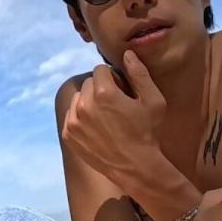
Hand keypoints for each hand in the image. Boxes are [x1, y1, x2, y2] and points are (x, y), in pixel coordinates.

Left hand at [61, 50, 165, 186]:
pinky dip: (81, 118)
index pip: (100, 70)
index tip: (122, 90)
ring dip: (89, 102)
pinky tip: (97, 128)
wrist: (136, 166)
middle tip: (115, 104)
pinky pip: (70, 116)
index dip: (113, 78)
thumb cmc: (147, 132)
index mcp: (104, 93)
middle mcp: (84, 105)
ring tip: (105, 117)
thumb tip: (127, 54)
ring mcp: (73, 121)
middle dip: (100, 88)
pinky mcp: (68, 135)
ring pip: (78, 99)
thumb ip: (139, 74)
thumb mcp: (153, 100)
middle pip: (88, 83)